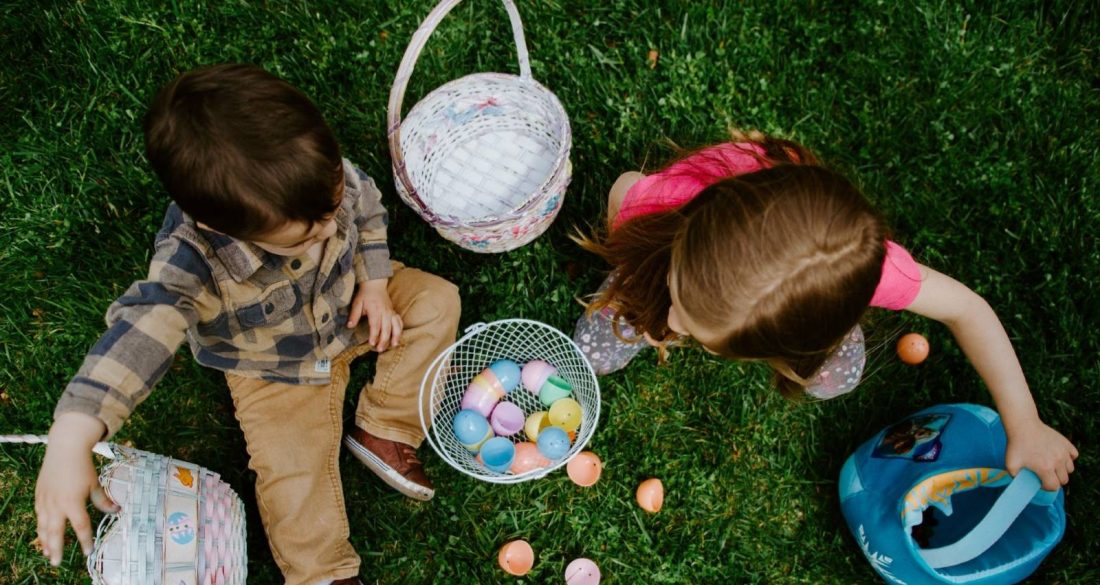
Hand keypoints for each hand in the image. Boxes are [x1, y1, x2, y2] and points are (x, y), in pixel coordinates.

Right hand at [35, 413, 117, 565]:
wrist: (65, 448)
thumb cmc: (83, 466)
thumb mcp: (95, 484)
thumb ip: (103, 500)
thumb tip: (116, 511)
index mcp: (73, 502)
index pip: (81, 527)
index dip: (85, 540)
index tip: (88, 551)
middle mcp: (56, 504)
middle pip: (55, 533)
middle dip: (56, 549)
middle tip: (56, 563)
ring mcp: (45, 500)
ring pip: (43, 526)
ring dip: (45, 541)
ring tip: (47, 553)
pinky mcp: (39, 495)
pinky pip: (38, 515)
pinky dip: (40, 527)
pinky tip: (42, 534)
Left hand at [347, 278, 401, 351]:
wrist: (375, 284)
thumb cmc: (365, 294)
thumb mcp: (357, 303)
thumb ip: (354, 315)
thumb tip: (349, 326)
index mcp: (375, 309)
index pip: (375, 325)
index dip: (374, 335)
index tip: (372, 343)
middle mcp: (385, 311)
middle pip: (386, 328)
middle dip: (384, 339)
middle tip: (380, 349)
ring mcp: (391, 312)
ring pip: (395, 325)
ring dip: (395, 336)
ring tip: (394, 345)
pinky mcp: (393, 312)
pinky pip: (399, 322)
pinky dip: (400, 330)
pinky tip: (398, 337)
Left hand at [1005, 420, 1077, 490]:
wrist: (1023, 425)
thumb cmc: (1016, 445)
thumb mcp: (1010, 464)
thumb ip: (1015, 477)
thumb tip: (1020, 483)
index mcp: (1045, 468)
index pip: (1054, 486)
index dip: (1046, 487)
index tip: (1040, 482)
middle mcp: (1058, 461)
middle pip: (1064, 479)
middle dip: (1055, 480)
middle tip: (1046, 475)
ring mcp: (1063, 452)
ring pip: (1070, 468)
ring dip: (1062, 470)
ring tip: (1052, 465)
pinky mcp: (1066, 443)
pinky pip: (1074, 455)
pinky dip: (1068, 458)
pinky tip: (1059, 456)